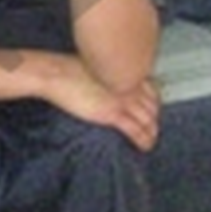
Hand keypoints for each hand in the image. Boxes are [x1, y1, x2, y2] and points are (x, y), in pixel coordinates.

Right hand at [45, 59, 159, 150]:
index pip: (151, 89)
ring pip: (147, 120)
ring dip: (152, 132)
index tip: (153, 110)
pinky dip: (144, 140)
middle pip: (152, 106)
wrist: (55, 74)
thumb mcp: (96, 64)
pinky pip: (136, 131)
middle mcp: (128, 84)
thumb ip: (110, 73)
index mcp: (124, 71)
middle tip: (152, 127)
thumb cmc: (68, 68)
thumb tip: (110, 82)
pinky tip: (145, 146)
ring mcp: (122, 99)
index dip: (155, 102)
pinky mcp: (112, 113)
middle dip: (154, 119)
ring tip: (151, 140)